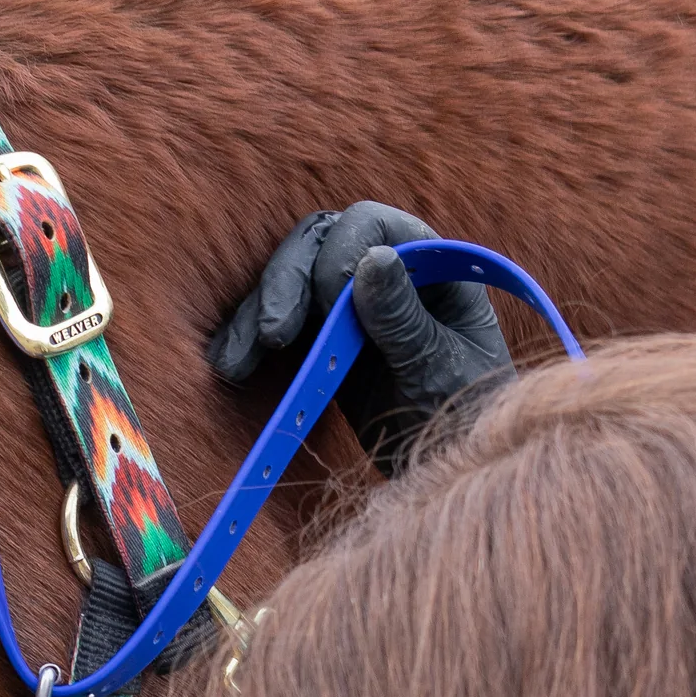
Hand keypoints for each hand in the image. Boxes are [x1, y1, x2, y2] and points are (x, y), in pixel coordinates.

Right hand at [207, 200, 513, 470]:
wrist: (452, 470)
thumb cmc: (465, 417)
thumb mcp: (438, 368)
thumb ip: (403, 316)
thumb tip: (372, 258)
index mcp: (432, 266)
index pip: (375, 226)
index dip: (344, 250)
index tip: (329, 297)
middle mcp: (388, 276)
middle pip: (320, 246)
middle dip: (288, 283)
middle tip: (275, 334)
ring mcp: (352, 308)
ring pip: (291, 284)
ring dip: (258, 316)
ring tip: (237, 363)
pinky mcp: (324, 345)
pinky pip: (280, 327)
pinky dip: (250, 342)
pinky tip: (231, 365)